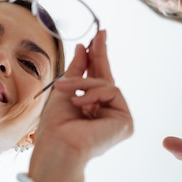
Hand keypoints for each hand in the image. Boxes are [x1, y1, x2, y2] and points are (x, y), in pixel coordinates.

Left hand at [33, 31, 133, 169]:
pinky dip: (94, 94)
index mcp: (91, 109)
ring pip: (107, 84)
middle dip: (101, 55)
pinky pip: (113, 92)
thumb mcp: (64, 91)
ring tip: (64, 90)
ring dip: (83, 83)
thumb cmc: (55, 128)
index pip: (96, 80)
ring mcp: (117, 118)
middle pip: (106, 79)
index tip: (96, 37)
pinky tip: (80, 103)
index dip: (97, 58)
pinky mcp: (125, 122)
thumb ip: (76, 70)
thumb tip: (84, 47)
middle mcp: (106, 114)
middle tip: (101, 33)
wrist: (58, 148)